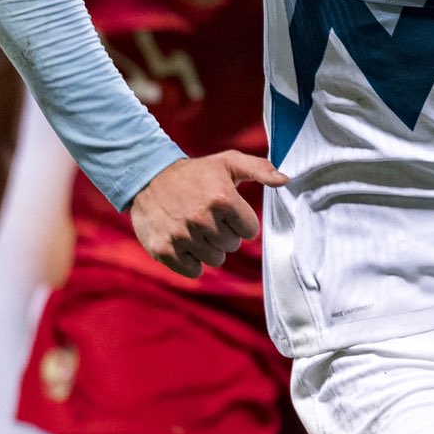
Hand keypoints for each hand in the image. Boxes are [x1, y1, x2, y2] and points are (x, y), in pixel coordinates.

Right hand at [128, 152, 277, 277]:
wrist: (148, 178)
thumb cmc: (195, 173)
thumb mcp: (228, 162)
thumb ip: (259, 169)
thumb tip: (285, 179)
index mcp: (222, 198)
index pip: (250, 231)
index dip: (240, 221)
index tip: (226, 211)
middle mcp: (202, 218)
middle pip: (232, 246)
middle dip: (224, 234)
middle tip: (207, 217)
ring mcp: (181, 236)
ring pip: (215, 260)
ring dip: (208, 248)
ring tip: (195, 228)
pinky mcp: (164, 250)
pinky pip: (193, 271)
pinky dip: (191, 261)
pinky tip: (184, 242)